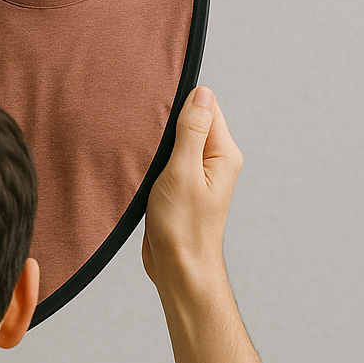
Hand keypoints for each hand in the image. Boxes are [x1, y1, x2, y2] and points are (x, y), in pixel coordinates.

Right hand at [142, 87, 242, 293]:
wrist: (178, 269)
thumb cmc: (182, 227)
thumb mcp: (183, 172)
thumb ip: (192, 131)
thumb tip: (202, 93)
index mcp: (223, 154)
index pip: (206, 108)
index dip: (180, 104)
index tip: (155, 110)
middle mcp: (214, 162)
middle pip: (191, 122)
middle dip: (166, 123)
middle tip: (145, 132)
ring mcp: (197, 175)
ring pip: (176, 142)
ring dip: (157, 144)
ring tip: (141, 151)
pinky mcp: (180, 188)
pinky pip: (167, 162)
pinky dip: (153, 160)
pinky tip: (140, 165)